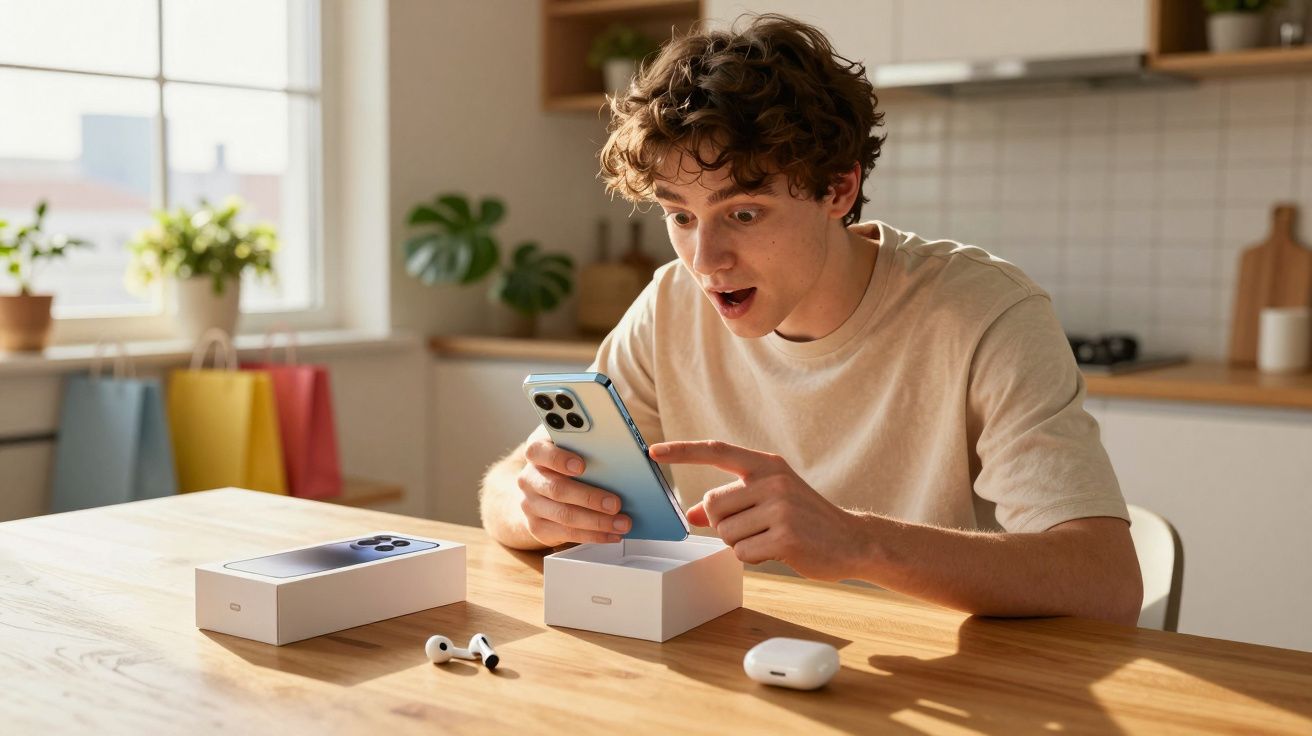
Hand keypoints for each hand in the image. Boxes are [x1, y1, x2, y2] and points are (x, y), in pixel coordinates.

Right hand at [516, 438, 630, 546]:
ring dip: (597, 522)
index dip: (559, 459)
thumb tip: (615, 453)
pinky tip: (611, 534)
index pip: (538, 452)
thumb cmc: (566, 462)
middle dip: (590, 498)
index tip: (581, 466)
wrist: (541, 487)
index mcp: (536, 453)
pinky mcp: (537, 526)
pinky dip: (594, 535)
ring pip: (564, 516)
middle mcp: (529, 479)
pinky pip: (567, 534)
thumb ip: (585, 446)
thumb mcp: (572, 447)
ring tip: (622, 523)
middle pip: (557, 489)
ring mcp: (530, 504)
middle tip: (615, 504)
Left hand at [649, 440, 864, 580]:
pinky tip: (778, 551)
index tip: (652, 451)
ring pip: (726, 532)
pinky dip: (753, 557)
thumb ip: (730, 504)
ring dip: (740, 543)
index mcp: (767, 465)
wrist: (853, 541)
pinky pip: (742, 552)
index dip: (682, 451)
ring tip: (769, 538)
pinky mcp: (785, 537)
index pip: (717, 451)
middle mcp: (772, 481)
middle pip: (714, 504)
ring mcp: (780, 508)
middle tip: (754, 528)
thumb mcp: (770, 501)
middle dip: (724, 523)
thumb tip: (691, 513)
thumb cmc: (805, 519)